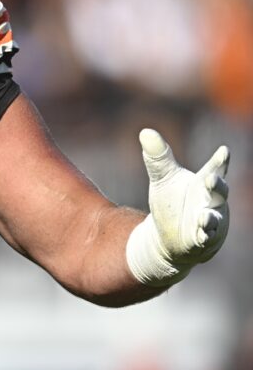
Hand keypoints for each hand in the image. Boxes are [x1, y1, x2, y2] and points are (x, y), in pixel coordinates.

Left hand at [126, 129, 229, 285]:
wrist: (171, 235)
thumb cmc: (173, 201)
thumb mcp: (163, 178)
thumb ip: (158, 157)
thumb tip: (144, 131)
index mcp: (204, 182)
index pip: (214, 169)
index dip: (219, 161)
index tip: (224, 151)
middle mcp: (212, 200)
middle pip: (219, 191)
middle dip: (217, 186)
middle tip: (212, 179)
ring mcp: (210, 220)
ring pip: (213, 217)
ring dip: (209, 217)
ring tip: (202, 216)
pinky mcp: (203, 239)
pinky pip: (205, 237)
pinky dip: (204, 235)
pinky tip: (201, 235)